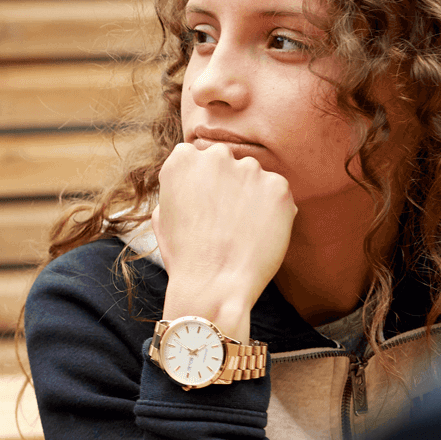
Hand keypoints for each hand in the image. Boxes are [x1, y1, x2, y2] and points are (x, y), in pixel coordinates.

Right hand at [154, 140, 295, 340]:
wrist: (215, 284)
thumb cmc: (185, 256)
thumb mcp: (162, 216)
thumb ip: (178, 188)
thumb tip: (191, 183)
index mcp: (182, 159)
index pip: (197, 157)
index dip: (202, 182)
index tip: (205, 203)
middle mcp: (216, 155)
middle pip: (227, 161)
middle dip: (227, 183)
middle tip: (226, 218)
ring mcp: (249, 169)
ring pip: (254, 177)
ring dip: (251, 195)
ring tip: (243, 230)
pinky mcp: (278, 186)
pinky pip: (278, 193)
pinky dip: (273, 210)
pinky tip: (259, 233)